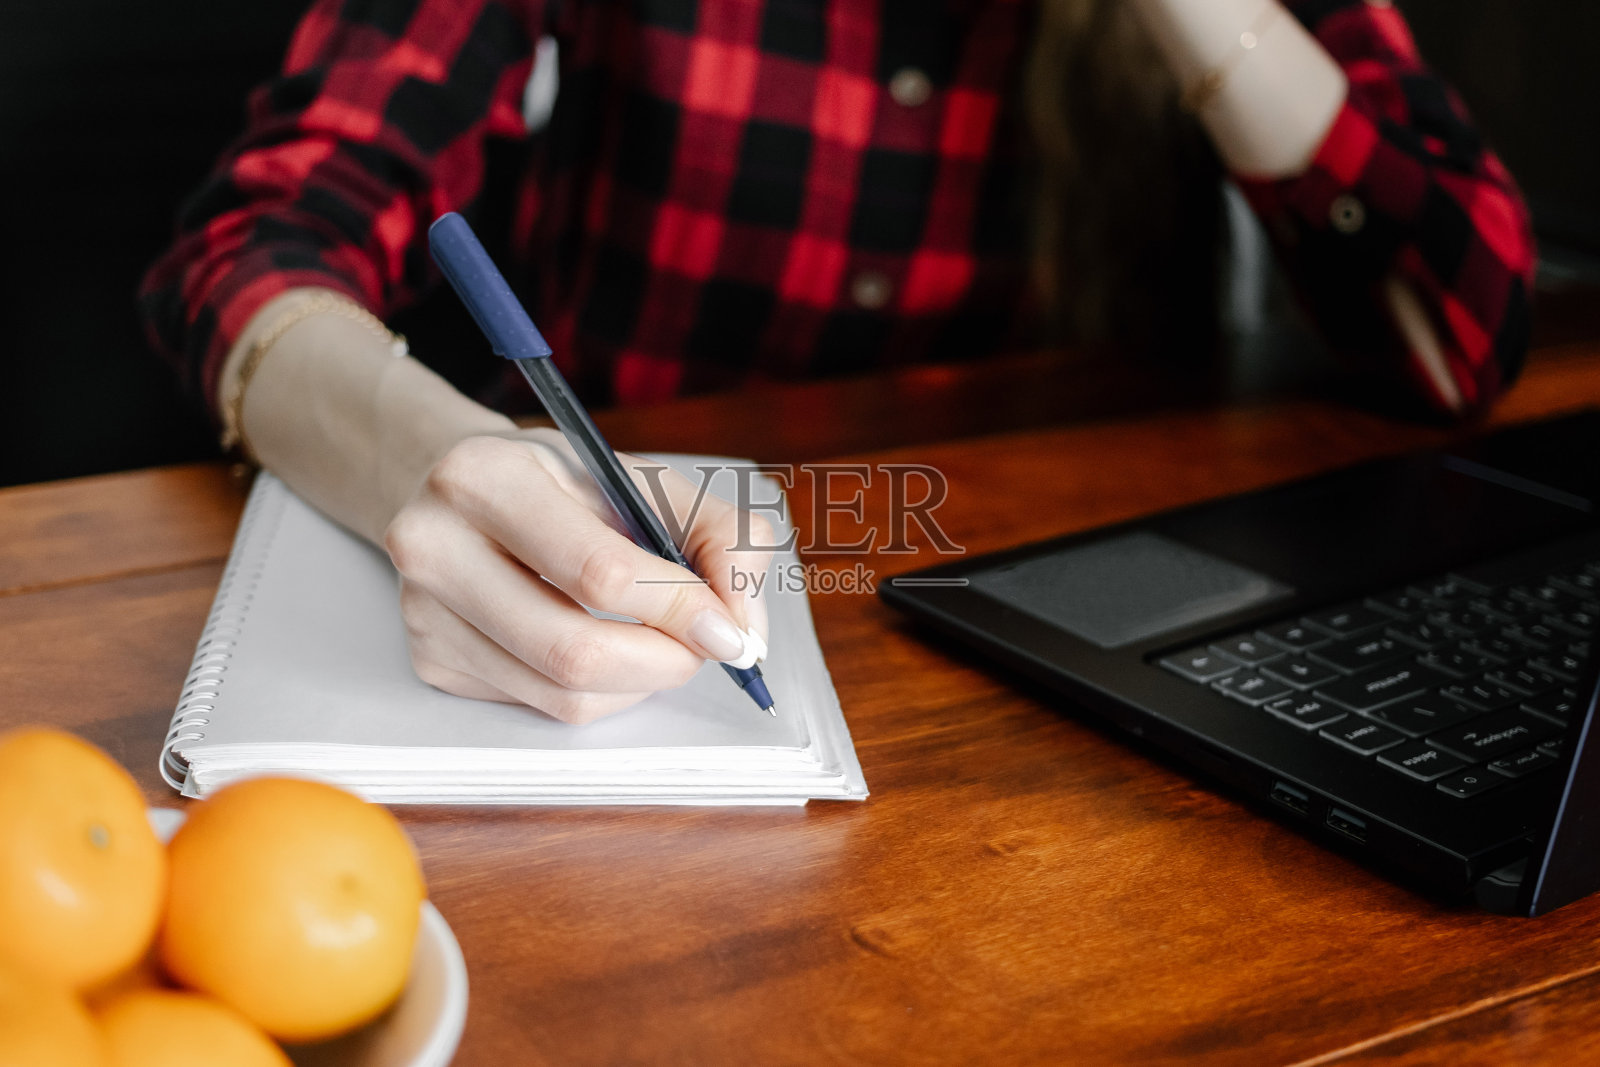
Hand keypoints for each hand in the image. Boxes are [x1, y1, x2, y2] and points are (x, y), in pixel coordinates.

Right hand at [383, 429, 771, 722]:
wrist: (463, 492)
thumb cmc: (563, 486)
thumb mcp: (642, 480)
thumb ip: (718, 535)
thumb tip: (742, 630)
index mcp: (484, 478)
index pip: (598, 571)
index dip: (678, 609)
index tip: (729, 630)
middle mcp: (433, 545)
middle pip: (574, 651)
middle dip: (664, 662)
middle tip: (703, 648)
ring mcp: (423, 612)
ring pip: (561, 695)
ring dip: (638, 683)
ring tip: (659, 643)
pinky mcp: (430, 660)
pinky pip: (540, 706)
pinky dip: (596, 690)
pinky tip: (598, 641)